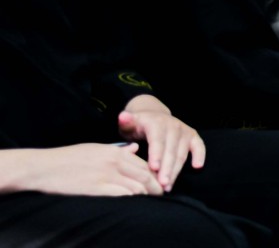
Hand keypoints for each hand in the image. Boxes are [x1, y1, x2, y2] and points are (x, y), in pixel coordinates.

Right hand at [0, 143, 163, 196]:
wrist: (44, 167)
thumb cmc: (68, 158)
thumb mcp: (96, 148)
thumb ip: (118, 149)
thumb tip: (135, 149)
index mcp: (115, 152)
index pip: (144, 164)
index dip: (155, 175)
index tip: (160, 182)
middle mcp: (114, 162)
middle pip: (145, 176)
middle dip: (155, 187)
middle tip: (160, 194)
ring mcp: (106, 176)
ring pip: (136, 187)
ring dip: (145, 195)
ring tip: (149, 201)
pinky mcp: (96, 189)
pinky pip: (122, 195)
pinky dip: (131, 200)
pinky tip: (134, 205)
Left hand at [118, 96, 203, 191]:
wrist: (153, 115)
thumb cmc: (138, 125)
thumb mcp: (129, 123)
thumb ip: (126, 122)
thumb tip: (123, 117)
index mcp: (157, 123)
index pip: (157, 140)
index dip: (156, 154)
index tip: (154, 168)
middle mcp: (173, 125)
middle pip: (171, 150)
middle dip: (167, 168)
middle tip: (162, 184)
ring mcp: (184, 131)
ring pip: (182, 153)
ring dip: (176, 170)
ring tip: (168, 186)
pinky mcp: (192, 136)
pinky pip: (199, 146)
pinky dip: (200, 155)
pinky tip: (197, 167)